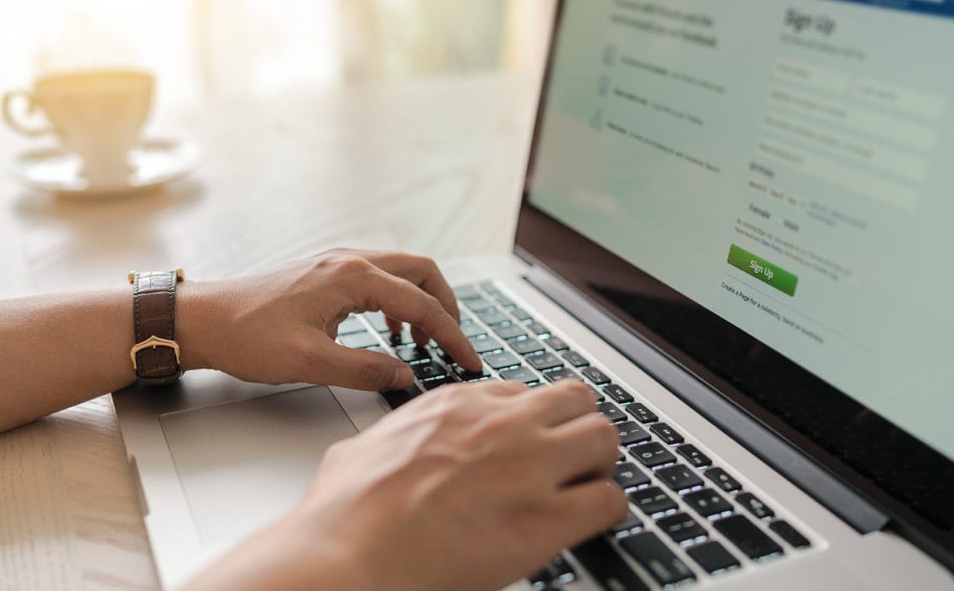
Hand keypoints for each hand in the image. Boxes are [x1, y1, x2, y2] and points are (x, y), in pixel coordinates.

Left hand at [180, 249, 480, 389]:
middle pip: (422, 273)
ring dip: (423, 304)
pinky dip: (398, 303)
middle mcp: (350, 261)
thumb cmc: (247, 336)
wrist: (204, 320)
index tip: (469, 360)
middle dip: (447, 308)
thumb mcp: (309, 362)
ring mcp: (337, 263)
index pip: (421, 304)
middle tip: (455, 345)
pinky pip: (380, 280)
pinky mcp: (327, 274)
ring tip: (426, 344)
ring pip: (402, 273)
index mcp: (352, 277)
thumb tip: (405, 374)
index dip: (452, 335)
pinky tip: (390, 334)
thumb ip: (364, 369)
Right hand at [194, 380, 626, 590]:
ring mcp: (527, 468)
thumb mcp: (360, 449)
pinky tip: (586, 526)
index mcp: (456, 405)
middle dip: (576, 428)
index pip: (523, 393)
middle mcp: (499, 425)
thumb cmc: (343, 517)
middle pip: (576, 398)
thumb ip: (390, 441)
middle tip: (569, 462)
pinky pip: (611, 500)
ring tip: (582, 490)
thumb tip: (382, 450)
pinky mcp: (545, 521)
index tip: (529, 445)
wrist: (346, 559)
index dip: (531, 423)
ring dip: (599, 464)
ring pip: (604, 437)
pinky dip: (606, 512)